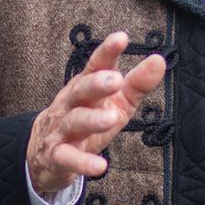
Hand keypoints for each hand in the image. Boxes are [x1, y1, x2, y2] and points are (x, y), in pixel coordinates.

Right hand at [27, 31, 165, 197]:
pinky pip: (68, 158)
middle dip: (97, 83)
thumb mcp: (115, 102)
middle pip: (81, 89)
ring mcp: (62, 130)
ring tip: (112, 119)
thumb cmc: (87, 118)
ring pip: (75, 121)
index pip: (96, 65)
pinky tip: (99, 167)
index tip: (121, 38)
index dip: (107, 52)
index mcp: (86, 86)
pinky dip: (82, 163)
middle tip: (116, 79)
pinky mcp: (57, 156)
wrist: (45, 152)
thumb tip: (159, 60)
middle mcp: (71, 104)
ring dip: (92, 120)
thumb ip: (136, 83)